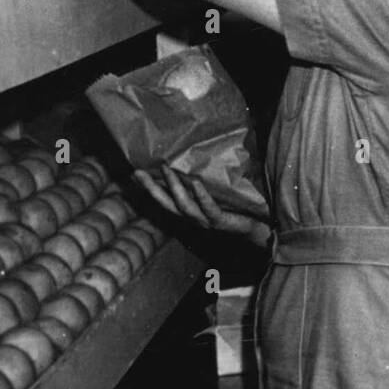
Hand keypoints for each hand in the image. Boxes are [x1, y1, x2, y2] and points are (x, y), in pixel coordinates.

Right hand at [135, 167, 269, 244]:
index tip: (134, 174)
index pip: (164, 199)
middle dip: (151, 188)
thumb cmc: (232, 208)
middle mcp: (192, 218)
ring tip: (167, 169)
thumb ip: (199, 184)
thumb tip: (190, 162)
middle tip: (138, 172)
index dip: (148, 188)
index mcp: (188, 211)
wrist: (253, 226)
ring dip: (174, 187)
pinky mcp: (219, 221)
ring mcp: (204, 221)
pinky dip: (201, 195)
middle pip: (166, 204)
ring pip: (184, 206)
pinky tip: (196, 182)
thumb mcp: (212, 194)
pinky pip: (208, 208)